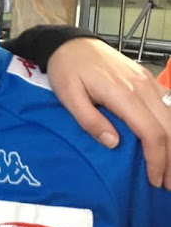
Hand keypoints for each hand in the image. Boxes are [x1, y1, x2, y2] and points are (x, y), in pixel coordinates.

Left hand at [47, 38, 170, 188]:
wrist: (70, 43)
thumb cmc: (66, 69)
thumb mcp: (68, 96)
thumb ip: (89, 120)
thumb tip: (113, 143)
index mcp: (123, 94)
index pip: (152, 132)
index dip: (157, 159)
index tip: (155, 180)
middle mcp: (142, 87)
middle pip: (169, 128)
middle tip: (169, 184)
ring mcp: (147, 81)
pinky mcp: (146, 79)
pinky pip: (168, 105)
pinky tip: (168, 143)